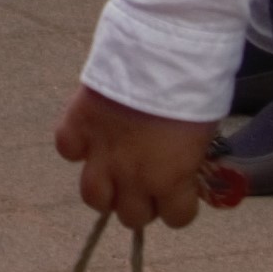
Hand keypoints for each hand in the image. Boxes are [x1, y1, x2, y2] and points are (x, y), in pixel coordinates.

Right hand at [58, 83, 248, 229]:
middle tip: (146, 181)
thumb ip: (187, 163)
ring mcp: (100, 153)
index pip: (176, 219)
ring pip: (93, 197)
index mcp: (170, 180)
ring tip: (113, 171)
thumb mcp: (204, 135)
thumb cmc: (194, 89)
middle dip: (141, 202)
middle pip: (132, 217)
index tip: (180, 190)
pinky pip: (67, 150)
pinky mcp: (78, 125)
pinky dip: (76, 146)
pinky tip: (89, 137)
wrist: (162, 52)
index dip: (179, 205)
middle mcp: (133, 176)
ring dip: (105, 188)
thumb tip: (182, 170)